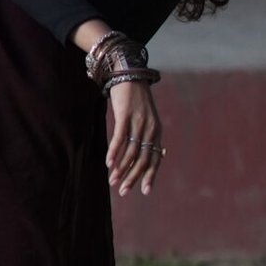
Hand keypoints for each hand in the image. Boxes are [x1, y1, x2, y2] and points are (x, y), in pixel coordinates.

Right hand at [106, 78, 164, 196]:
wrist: (129, 73)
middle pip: (143, 159)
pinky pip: (120, 138)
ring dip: (120, 168)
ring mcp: (138, 122)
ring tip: (112, 181)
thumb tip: (145, 154)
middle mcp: (150, 128)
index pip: (155, 159)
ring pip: (131, 151)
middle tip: (123, 191)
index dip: (150, 176)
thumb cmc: (135, 99)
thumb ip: (146, 135)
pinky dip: (114, 152)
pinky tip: (108, 163)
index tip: (144, 191)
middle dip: (133, 177)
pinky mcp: (125, 115)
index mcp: (156, 131)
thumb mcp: (145, 118)